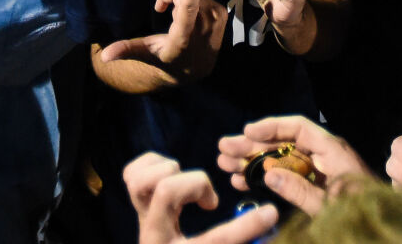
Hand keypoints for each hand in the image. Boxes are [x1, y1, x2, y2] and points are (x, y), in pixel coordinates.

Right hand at [99, 0, 227, 82]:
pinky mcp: (222, 18)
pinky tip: (190, 13)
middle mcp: (202, 34)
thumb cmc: (162, 57)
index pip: (188, 13)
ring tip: (176, 14)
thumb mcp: (144, 52)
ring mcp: (216, 26)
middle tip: (162, 7)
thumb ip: (126, 50)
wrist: (191, 71)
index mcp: (182, 42)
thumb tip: (103, 56)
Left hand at [125, 153, 278, 243]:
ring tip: (186, 187)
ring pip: (141, 181)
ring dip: (169, 171)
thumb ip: (237, 236)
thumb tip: (268, 219)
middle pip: (166, 192)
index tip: (270, 212)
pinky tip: (171, 175)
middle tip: (209, 202)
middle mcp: (155, 236)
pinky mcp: (135, 205)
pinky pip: (131, 174)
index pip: (217, 239)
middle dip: (196, 183)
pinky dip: (153, 165)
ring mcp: (142, 219)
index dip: (246, 226)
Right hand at [217, 116, 370, 214]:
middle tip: (223, 148)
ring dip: (252, 161)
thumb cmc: (363, 210)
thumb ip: (300, 190)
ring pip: (278, 158)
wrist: (385, 222)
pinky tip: (242, 180)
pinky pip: (284, 174)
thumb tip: (268, 174)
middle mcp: (322, 154)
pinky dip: (263, 177)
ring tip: (225, 164)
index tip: (247, 131)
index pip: (297, 128)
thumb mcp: (331, 205)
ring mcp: (316, 168)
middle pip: (282, 142)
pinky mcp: (312, 182)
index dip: (271, 127)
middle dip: (251, 145)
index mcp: (331, 150)